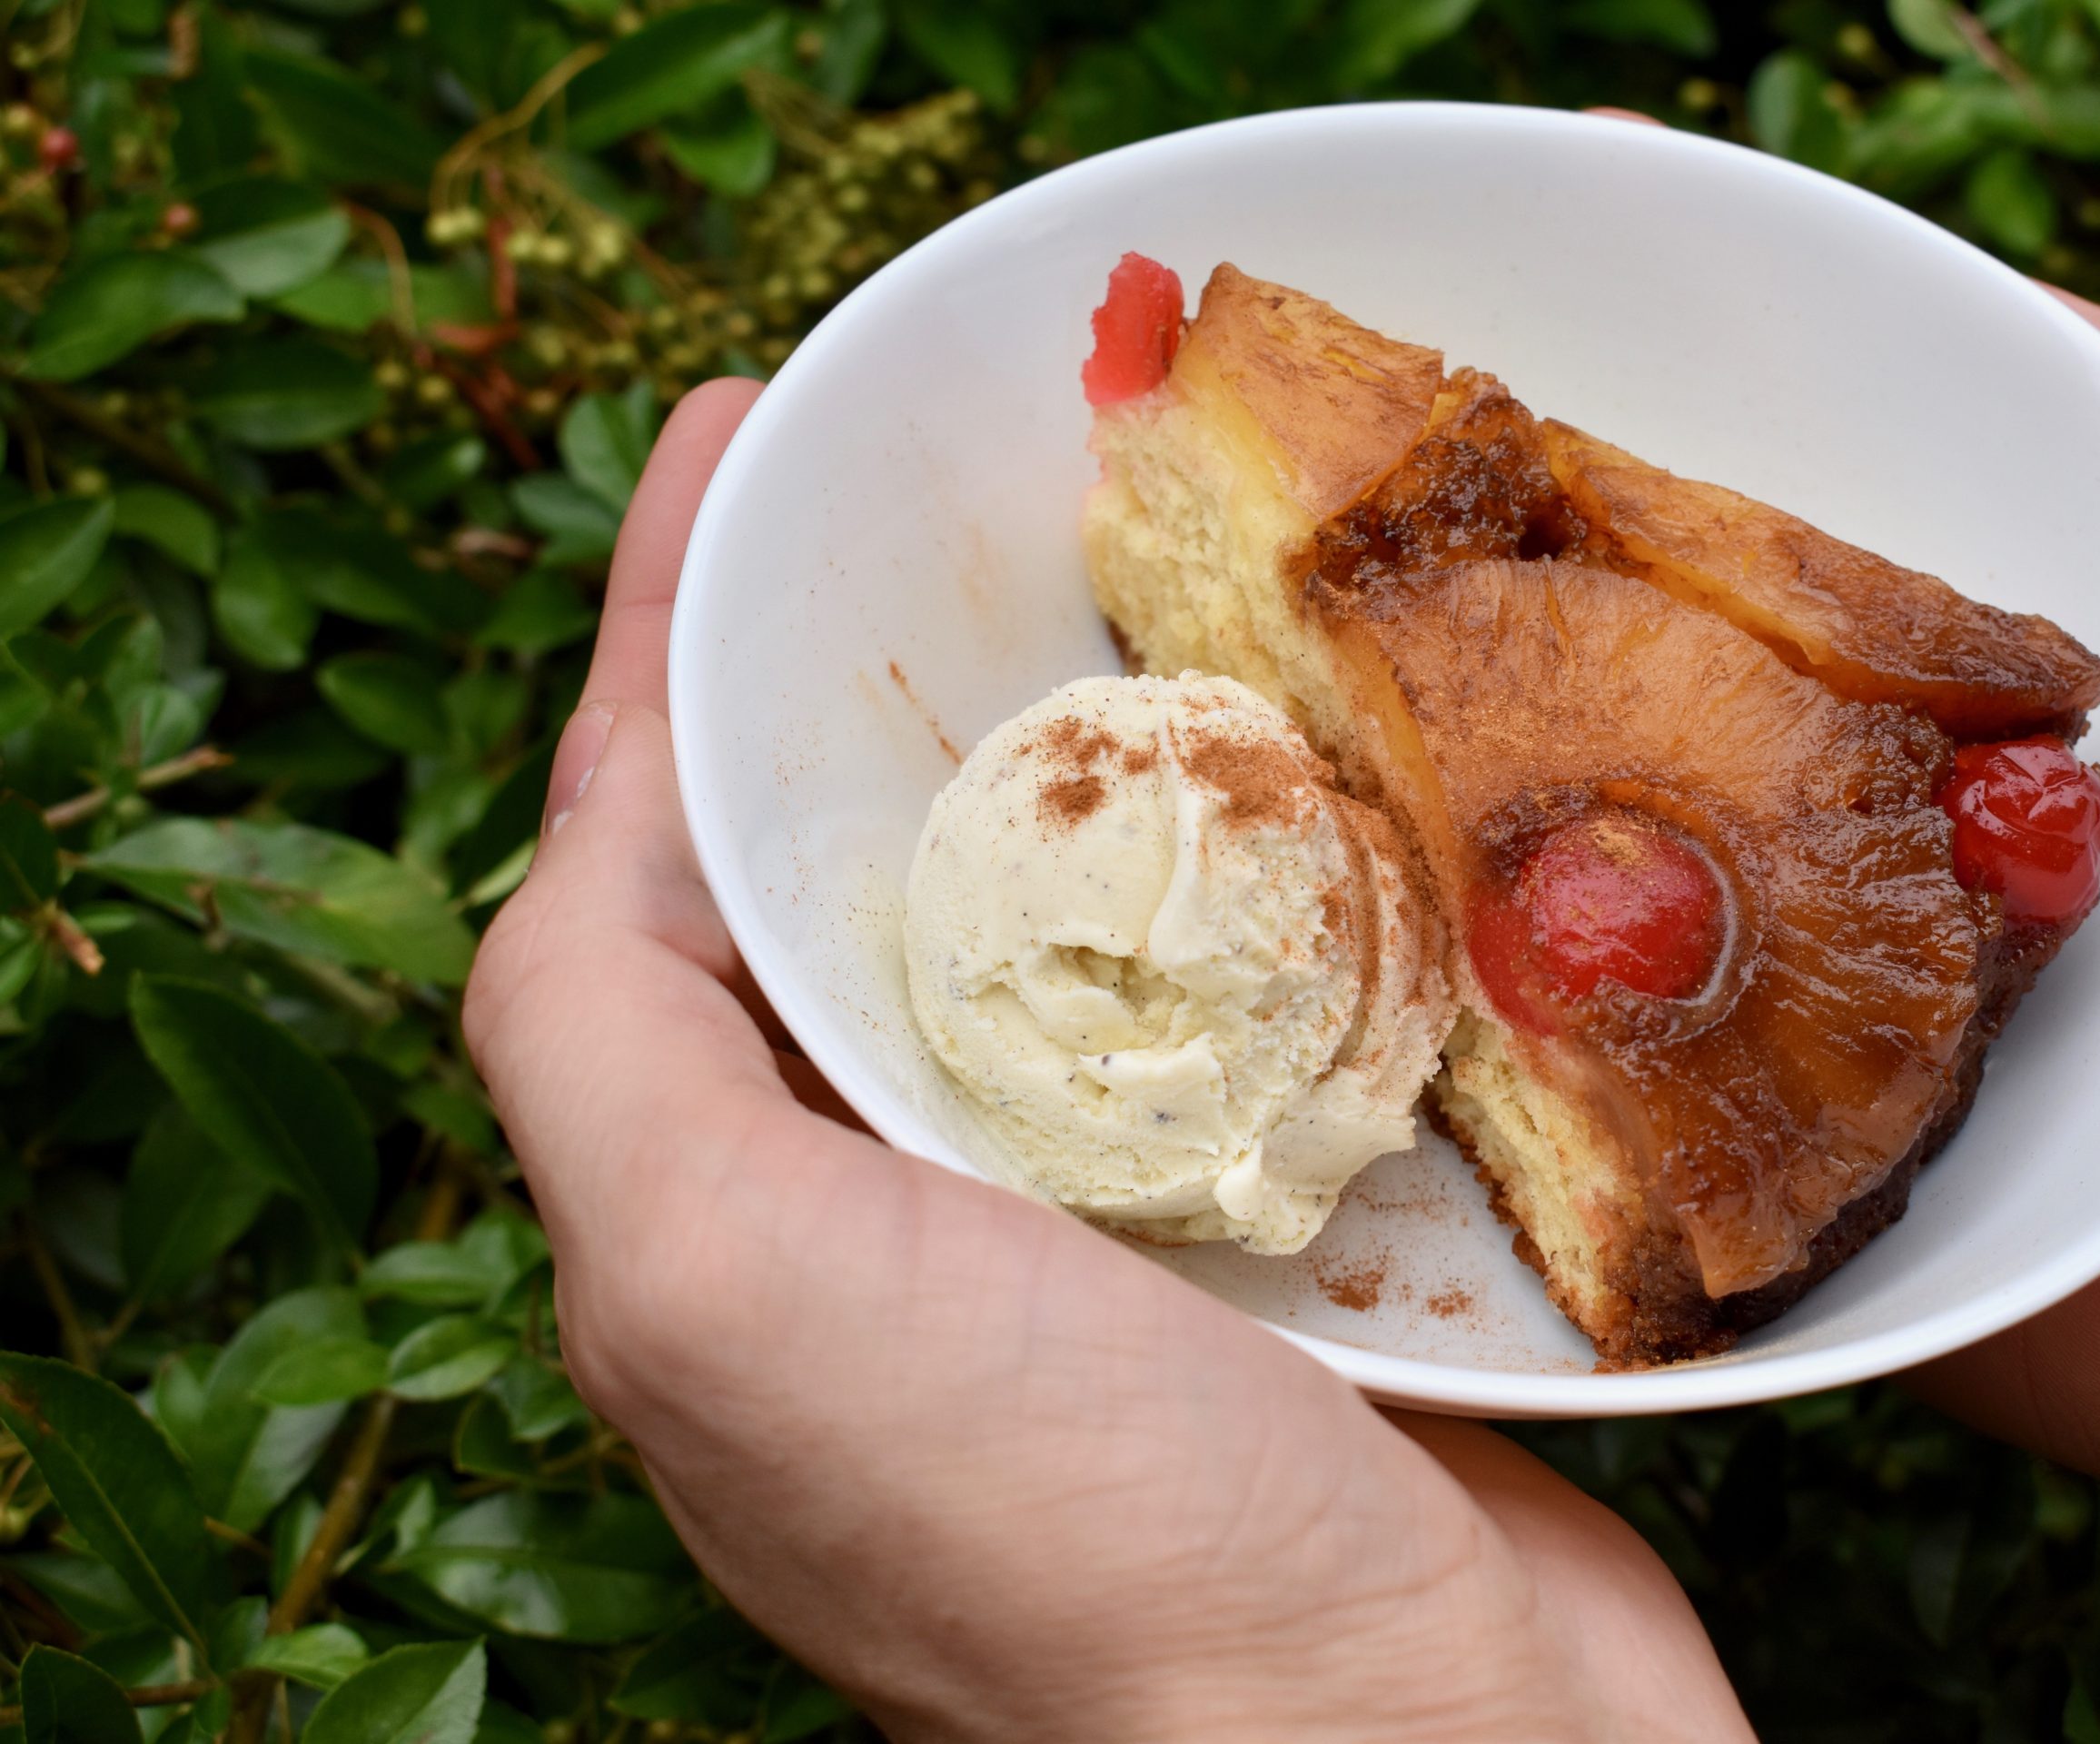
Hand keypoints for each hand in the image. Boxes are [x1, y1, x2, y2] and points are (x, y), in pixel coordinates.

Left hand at [462, 381, 1753, 1743]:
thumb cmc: (1066, 1540)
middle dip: (884, 649)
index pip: (650, 855)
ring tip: (1156, 560)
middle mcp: (899, 1211)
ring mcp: (1109, 1222)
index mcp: (734, 1207)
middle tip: (971, 465)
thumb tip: (600, 800)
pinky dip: (1269, 862)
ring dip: (1094, 734)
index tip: (740, 421)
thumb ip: (595, 1039)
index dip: (668, 623)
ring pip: (1064, 911)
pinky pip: (1250, 993)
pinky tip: (1328, 763)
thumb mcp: (722, 1285)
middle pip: (858, 858)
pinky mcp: (1293, 1235)